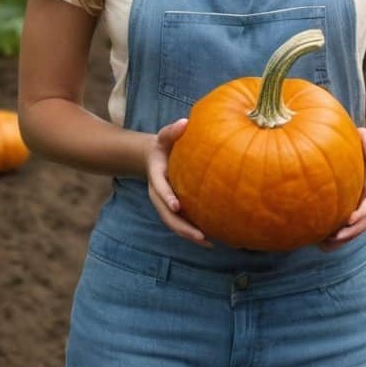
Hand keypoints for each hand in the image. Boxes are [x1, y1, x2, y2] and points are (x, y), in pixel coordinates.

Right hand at [146, 117, 211, 247]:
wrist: (153, 157)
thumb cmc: (163, 145)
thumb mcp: (164, 135)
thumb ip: (172, 130)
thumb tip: (185, 123)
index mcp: (156, 176)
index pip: (160, 188)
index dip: (167, 197)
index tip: (176, 206)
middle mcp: (159, 194)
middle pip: (167, 215)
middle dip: (182, 227)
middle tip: (200, 236)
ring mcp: (166, 204)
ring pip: (174, 224)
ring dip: (189, 235)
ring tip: (209, 243)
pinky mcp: (175, 208)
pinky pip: (183, 223)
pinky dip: (194, 232)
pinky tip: (212, 239)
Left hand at [320, 126, 365, 250]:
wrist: (356, 155)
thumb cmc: (359, 145)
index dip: (362, 213)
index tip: (349, 219)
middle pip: (363, 223)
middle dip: (351, 233)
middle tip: (334, 237)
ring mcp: (357, 210)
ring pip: (352, 231)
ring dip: (339, 240)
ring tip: (322, 243)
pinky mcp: (345, 214)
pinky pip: (340, 231)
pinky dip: (330, 239)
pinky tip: (315, 241)